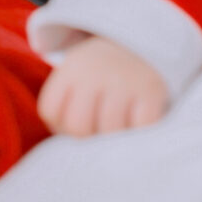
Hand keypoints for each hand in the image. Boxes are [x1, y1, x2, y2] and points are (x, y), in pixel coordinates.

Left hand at [37, 35, 167, 136]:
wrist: (147, 45)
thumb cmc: (106, 75)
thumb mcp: (79, 78)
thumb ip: (67, 109)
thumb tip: (72, 156)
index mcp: (71, 69)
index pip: (50, 111)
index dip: (61, 125)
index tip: (78, 121)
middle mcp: (94, 72)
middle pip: (78, 127)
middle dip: (89, 137)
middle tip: (102, 130)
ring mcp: (123, 81)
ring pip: (109, 131)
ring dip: (115, 139)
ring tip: (121, 128)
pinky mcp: (151, 90)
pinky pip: (140, 128)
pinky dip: (140, 133)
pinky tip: (139, 125)